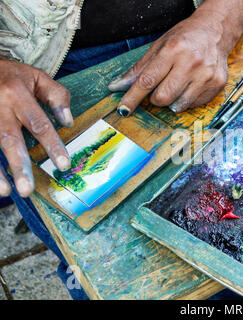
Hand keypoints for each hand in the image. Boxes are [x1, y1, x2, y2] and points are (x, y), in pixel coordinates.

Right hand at [0, 58, 72, 196]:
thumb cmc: (10, 74)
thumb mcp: (36, 76)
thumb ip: (57, 96)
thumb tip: (68, 122)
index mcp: (17, 93)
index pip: (39, 123)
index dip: (52, 145)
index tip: (63, 164)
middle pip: (9, 139)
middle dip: (18, 166)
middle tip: (27, 190)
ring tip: (5, 192)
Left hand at [108, 12, 233, 114]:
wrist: (214, 32)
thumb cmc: (185, 38)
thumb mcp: (159, 46)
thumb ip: (139, 69)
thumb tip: (118, 86)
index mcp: (173, 50)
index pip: (147, 80)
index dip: (133, 97)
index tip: (124, 109)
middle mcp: (191, 63)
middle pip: (162, 97)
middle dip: (155, 98)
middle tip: (160, 87)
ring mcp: (206, 76)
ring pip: (178, 105)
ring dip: (172, 99)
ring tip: (178, 83)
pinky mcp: (216, 85)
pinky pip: (193, 105)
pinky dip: (186, 99)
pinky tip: (191, 84)